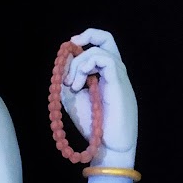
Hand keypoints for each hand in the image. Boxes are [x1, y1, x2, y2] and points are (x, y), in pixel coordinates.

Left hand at [61, 29, 137, 162]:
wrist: (107, 146)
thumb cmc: (92, 125)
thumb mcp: (72, 98)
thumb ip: (68, 79)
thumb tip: (63, 61)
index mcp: (106, 74)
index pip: (101, 46)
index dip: (86, 39)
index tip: (70, 46)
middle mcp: (115, 72)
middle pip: (106, 39)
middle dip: (85, 37)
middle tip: (67, 54)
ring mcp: (119, 76)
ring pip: (99, 51)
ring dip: (78, 65)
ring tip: (72, 86)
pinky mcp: (119, 82)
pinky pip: (104, 60)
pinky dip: (86, 66)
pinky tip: (79, 84)